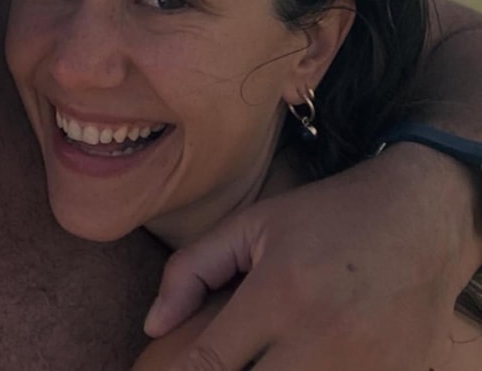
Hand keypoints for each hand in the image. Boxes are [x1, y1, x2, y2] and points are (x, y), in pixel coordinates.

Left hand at [144, 145, 479, 369]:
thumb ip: (194, 268)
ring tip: (271, 354)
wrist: (422, 220)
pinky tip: (305, 360)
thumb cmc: (329, 218)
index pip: (213, 363)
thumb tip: (152, 325)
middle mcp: (323, 338)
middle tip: (229, 360)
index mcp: (281, 294)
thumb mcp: (255, 224)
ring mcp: (364, 369)